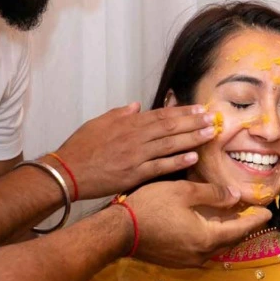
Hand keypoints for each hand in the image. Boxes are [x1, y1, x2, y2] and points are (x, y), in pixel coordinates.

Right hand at [51, 103, 213, 198]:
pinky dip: (176, 161)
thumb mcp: (98, 123)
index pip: (160, 115)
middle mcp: (135, 138)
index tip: (199, 108)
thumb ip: (120, 114)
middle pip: (170, 127)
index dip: (182, 111)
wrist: (67, 172)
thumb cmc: (79, 147)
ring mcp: (136, 157)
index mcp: (127, 124)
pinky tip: (193, 157)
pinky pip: (159, 167)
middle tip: (212, 119)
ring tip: (210, 134)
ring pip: (169, 145)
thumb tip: (136, 105)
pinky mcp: (133, 175)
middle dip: (193, 122)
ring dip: (192, 139)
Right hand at [119, 179, 271, 267]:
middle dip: (244, 227)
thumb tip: (235, 196)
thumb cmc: (150, 207)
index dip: (256, 220)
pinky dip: (210, 237)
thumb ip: (213, 194)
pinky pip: (202, 249)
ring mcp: (188, 260)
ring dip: (226, 233)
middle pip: (230, 241)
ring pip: (216, 246)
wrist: (120, 231)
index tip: (268, 212)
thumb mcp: (184, 192)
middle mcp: (201, 254)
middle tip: (253, 215)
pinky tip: (208, 226)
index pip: (241, 229)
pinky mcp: (176, 261)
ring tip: (232, 219)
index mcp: (207, 237)